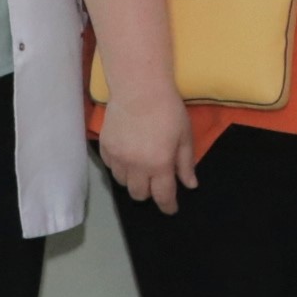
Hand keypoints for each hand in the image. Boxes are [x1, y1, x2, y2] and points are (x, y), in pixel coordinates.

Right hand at [100, 79, 201, 215]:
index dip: (168, 206)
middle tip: (156, 183)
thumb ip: (185, 163)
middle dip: (149, 193)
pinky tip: (128, 156)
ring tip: (141, 168)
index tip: (171, 209)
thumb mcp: (184, 136)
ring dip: (133, 181)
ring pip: (123, 183)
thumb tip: (190, 185)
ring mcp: (118, 157)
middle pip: (139, 194)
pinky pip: (111, 168)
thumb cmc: (168, 109)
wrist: (138, 88)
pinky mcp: (106, 147)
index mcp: (159, 164)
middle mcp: (136, 166)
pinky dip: (120, 167)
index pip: (163, 196)